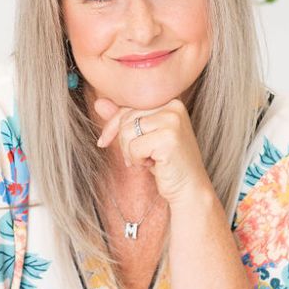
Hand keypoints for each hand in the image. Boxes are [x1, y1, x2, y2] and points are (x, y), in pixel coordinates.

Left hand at [93, 96, 210, 205]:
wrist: (189, 188)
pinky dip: (137, 161)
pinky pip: (134, 147)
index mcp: (169, 101)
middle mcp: (173, 106)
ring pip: (127, 132)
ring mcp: (173, 121)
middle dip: (123, 142)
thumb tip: (99, 102)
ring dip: (130, 152)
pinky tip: (153, 165)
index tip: (104, 142)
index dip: (112, 126)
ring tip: (146, 160)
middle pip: (126, 118)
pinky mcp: (169, 138)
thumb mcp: (143, 137)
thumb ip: (124, 119)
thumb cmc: (166, 162)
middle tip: (136, 158)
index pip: (128, 107)